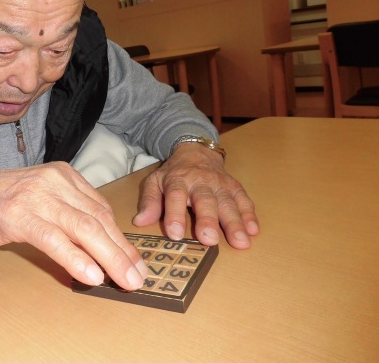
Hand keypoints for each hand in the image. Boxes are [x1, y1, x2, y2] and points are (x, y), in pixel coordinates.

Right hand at [0, 162, 147, 289]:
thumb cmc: (4, 201)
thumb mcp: (44, 198)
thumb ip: (71, 214)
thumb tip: (103, 246)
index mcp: (65, 175)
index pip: (102, 209)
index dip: (121, 239)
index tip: (135, 261)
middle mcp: (55, 181)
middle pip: (98, 219)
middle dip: (122, 251)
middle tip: (138, 276)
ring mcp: (36, 196)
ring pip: (83, 228)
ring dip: (108, 257)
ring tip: (124, 280)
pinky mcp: (18, 214)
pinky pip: (54, 238)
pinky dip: (75, 258)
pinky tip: (91, 275)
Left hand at [132, 143, 258, 248]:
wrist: (196, 152)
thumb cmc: (173, 174)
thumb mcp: (155, 182)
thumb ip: (149, 201)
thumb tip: (140, 221)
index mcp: (177, 181)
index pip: (175, 197)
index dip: (175, 215)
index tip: (176, 234)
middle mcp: (200, 182)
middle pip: (205, 201)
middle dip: (208, 220)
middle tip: (210, 240)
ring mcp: (220, 184)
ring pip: (228, 202)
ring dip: (235, 222)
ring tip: (240, 242)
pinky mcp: (234, 187)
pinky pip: (244, 200)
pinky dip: (250, 214)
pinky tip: (254, 230)